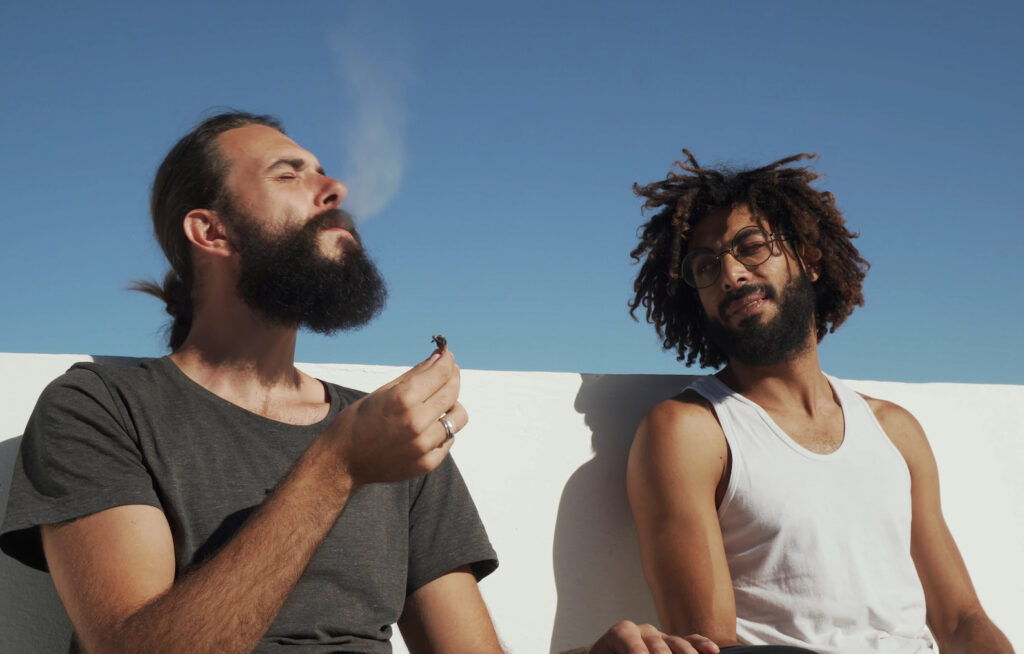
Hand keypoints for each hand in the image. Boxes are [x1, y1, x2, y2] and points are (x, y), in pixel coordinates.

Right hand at [325, 350, 465, 484]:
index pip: (440, 373)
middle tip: (449, 373)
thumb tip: (438, 358)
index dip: (447, 361)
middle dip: (453, 377)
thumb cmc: (357, 422)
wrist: (343, 462)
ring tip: (440, 403)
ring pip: (458, 417)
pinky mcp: (427, 463)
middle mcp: (416, 422)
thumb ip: (414, 375)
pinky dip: (443, 429)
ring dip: (452, 405)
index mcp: (402, 400)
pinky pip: (449, 440)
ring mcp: (423, 446)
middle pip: (451, 392)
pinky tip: (431, 425)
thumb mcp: (382, 391)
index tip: (448, 357)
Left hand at [587, 621, 719, 653]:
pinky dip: (701, 646)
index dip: (636, 652)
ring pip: (677, 644)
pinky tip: (712, 651)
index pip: (628, 637)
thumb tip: (639, 652)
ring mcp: (661, 638)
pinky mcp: (674, 647)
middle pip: (656, 645)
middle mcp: (643, 631)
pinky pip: (691, 643)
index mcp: (621, 633)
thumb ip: (621, 653)